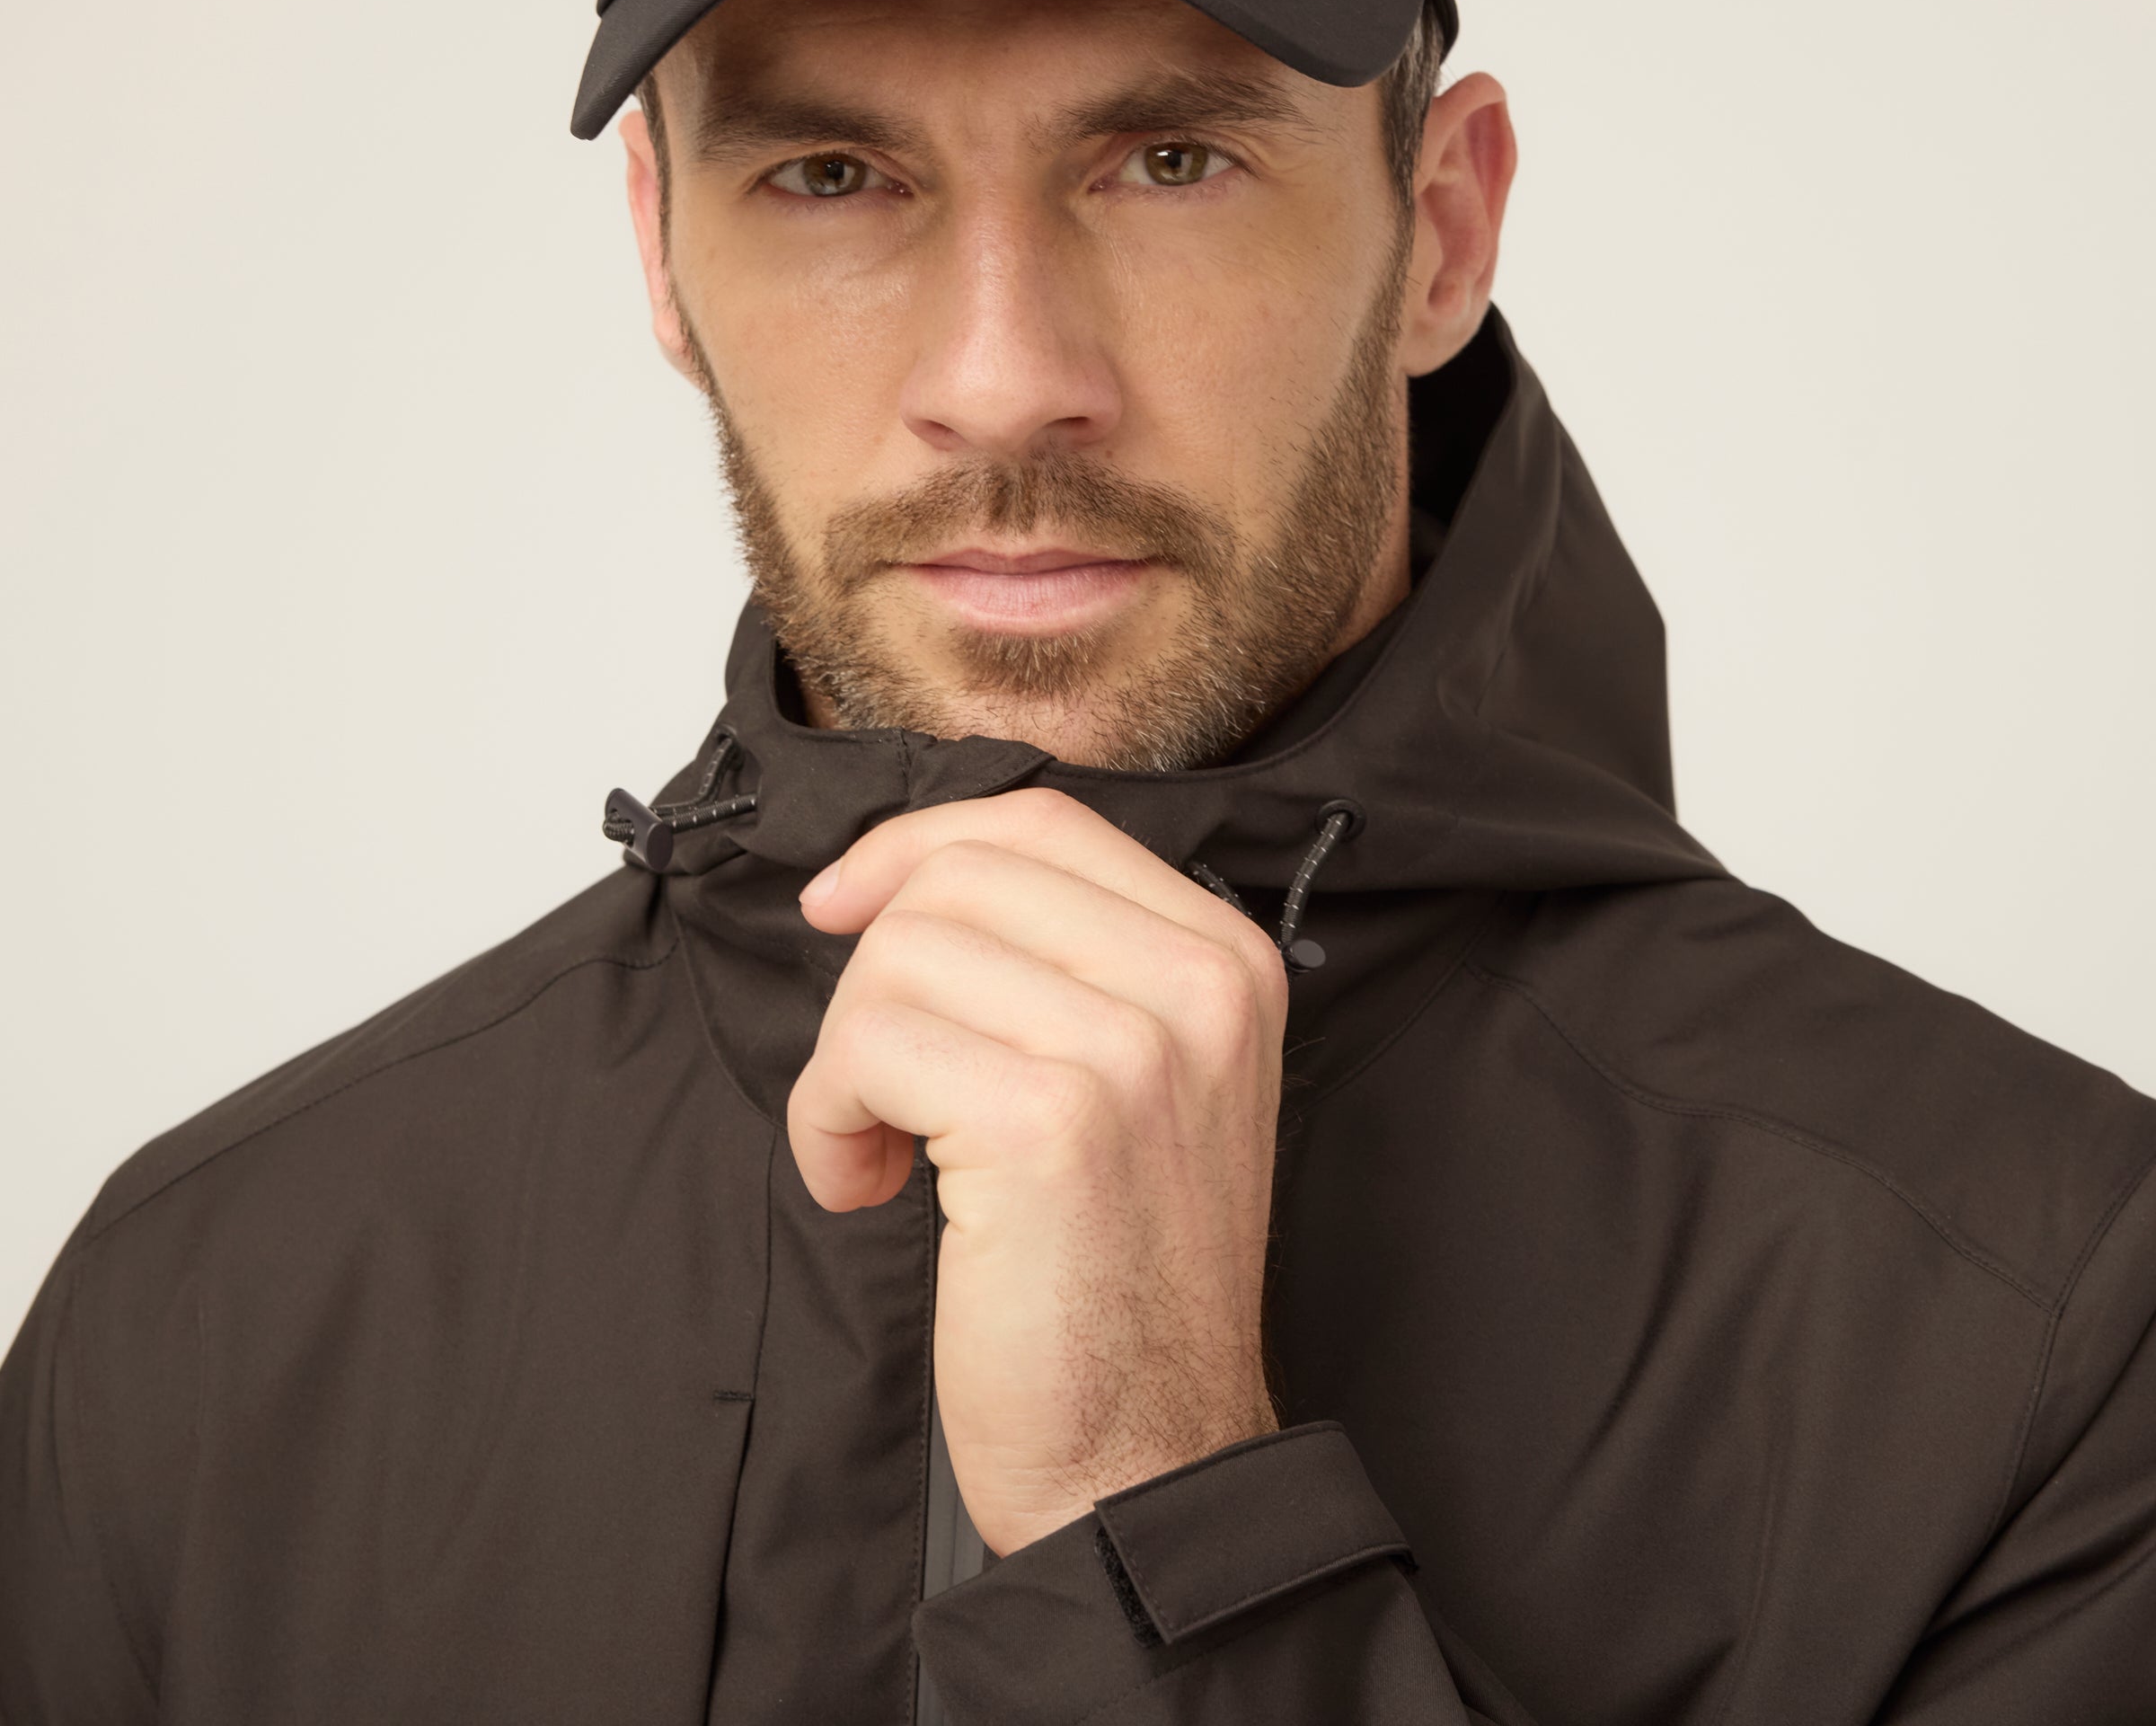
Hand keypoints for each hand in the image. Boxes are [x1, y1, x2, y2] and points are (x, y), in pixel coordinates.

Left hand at [790, 787, 1287, 1555]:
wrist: (1153, 1457)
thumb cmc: (1119, 1276)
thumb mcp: (1135, 1081)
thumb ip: (1058, 961)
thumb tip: (889, 879)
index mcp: (1225, 958)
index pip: (1039, 821)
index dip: (914, 848)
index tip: (842, 906)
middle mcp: (1199, 985)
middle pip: (960, 876)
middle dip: (875, 972)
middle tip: (879, 1085)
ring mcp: (1134, 1048)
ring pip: (901, 956)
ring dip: (847, 1060)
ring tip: (882, 1150)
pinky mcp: (1053, 1123)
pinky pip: (869, 1048)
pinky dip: (829, 1119)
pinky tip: (867, 1186)